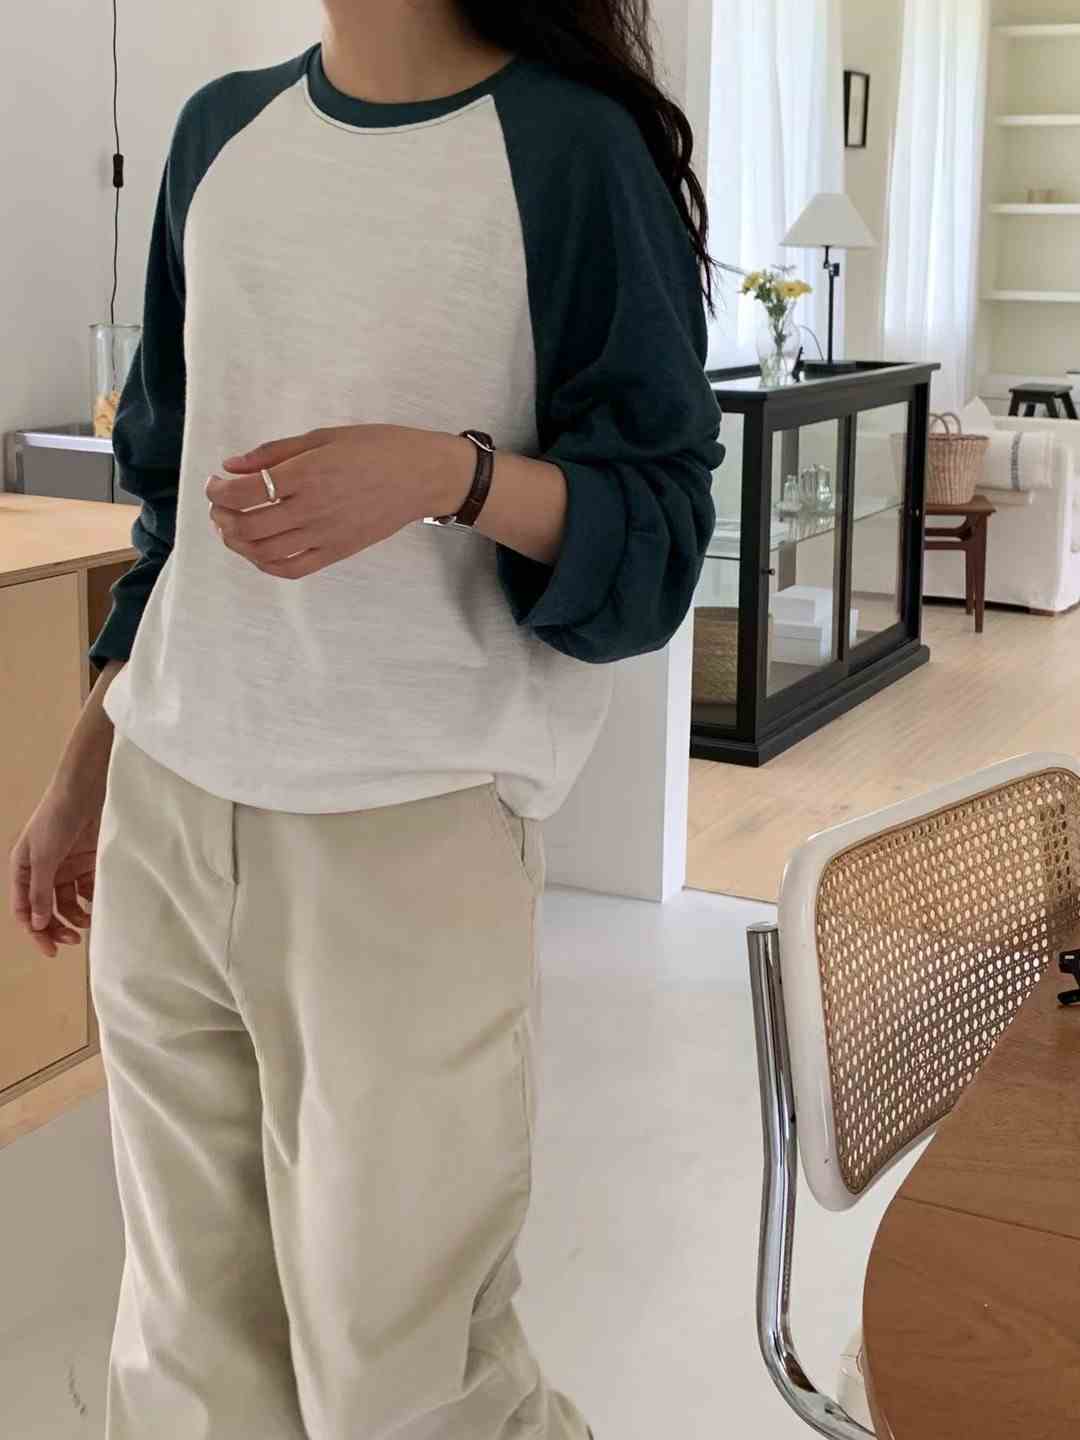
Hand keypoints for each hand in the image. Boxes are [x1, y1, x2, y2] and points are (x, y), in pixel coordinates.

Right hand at [10, 783, 101, 959]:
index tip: (51, 950)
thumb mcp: (44, 857)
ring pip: (67, 902)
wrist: (86, 789)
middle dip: (57, 927)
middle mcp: (42, 871)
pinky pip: (87, 888)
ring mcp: (65, 866)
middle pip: (46, 909)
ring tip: (89, 922)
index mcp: (22, 869)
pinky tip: (99, 905)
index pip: (24, 910)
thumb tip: (37, 923)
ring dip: (76, 915)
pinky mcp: (87, 861)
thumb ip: (40, 892)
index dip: (35, 932)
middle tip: (74, 940)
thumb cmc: (57, 817)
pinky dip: (92, 899)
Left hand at [206, 425, 474, 579]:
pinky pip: (292, 568)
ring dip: (238, 542)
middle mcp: (312, 508)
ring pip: (264, 552)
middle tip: (220, 504)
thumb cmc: (377, 448)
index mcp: (307, 474)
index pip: (245, 491)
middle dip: (222, 516)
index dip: (219, 490)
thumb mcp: (324, 436)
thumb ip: (275, 452)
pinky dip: (266, 564)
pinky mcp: (337, 551)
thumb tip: (233, 465)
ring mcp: (325, 535)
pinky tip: (258, 551)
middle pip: (248, 526)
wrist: (422, 476)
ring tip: (233, 527)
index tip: (215, 482)